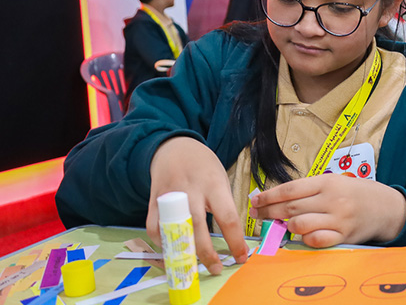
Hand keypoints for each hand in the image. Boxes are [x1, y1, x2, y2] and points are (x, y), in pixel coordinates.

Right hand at [147, 137, 248, 274]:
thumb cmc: (204, 166)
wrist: (175, 147)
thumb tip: (232, 236)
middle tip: (216, 269)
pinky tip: (173, 250)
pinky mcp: (153, 201)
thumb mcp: (221, 178)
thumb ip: (223, 204)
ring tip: (194, 266)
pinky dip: (162, 243)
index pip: (227, 217)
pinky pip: (154, 228)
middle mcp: (190, 191)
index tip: (241, 256)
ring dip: (184, 252)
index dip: (235, 241)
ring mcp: (169, 196)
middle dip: (208, 253)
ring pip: (175, 230)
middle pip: (198, 228)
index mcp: (213, 184)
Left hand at [250, 175, 405, 247]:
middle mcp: (331, 199)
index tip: (255, 200)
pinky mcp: (343, 235)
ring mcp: (337, 219)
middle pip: (290, 207)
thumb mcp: (335, 182)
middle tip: (256, 214)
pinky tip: (304, 235)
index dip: (268, 195)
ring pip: (299, 225)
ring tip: (284, 224)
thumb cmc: (357, 193)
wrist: (386, 207)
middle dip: (269, 211)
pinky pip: (315, 240)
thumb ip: (311, 190)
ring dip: (287, 226)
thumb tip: (279, 198)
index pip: (290, 189)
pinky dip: (305, 239)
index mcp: (327, 182)